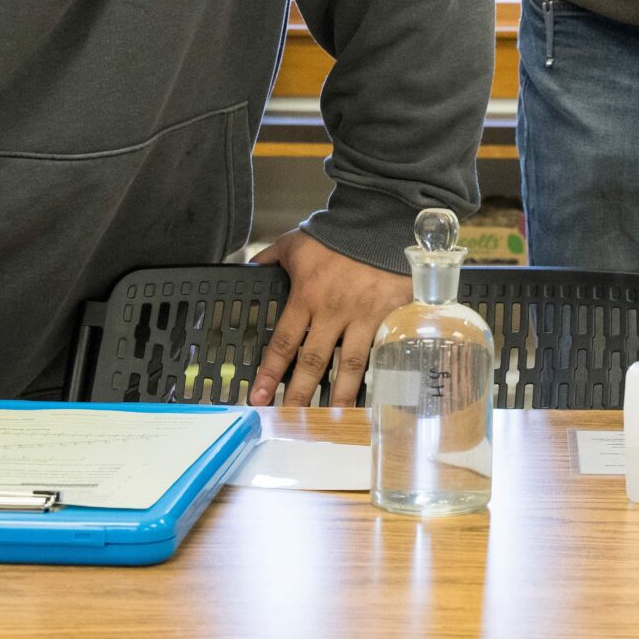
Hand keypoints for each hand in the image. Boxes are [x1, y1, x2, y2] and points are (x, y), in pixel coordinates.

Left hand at [250, 230, 409, 406]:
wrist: (380, 219)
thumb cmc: (336, 233)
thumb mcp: (296, 242)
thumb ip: (270, 258)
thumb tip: (247, 270)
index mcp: (307, 296)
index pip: (284, 342)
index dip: (270, 372)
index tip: (259, 397)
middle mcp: (333, 311)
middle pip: (314, 362)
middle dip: (300, 394)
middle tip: (291, 419)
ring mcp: (365, 315)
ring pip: (350, 364)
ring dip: (340, 396)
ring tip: (333, 419)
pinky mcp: (391, 315)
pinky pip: (383, 351)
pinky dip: (379, 375)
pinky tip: (376, 396)